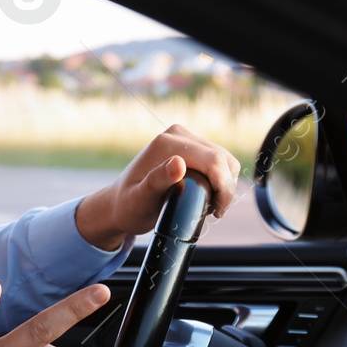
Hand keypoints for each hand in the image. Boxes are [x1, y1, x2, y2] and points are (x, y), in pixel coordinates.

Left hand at [76, 124, 240, 250]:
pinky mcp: (191, 146)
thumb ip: (158, 180)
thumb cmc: (129, 206)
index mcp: (167, 144)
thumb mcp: (141, 198)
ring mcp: (185, 138)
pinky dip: (220, 179)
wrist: (121, 204)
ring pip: (225, 160)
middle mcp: (177, 135)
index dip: (224, 187)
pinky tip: (208, 195)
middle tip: (213, 211)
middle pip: (223, 159)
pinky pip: (219, 161)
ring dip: (224, 184)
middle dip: (225, 188)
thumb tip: (178, 163)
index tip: (217, 211)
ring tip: (209, 205)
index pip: (214, 160)